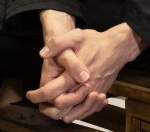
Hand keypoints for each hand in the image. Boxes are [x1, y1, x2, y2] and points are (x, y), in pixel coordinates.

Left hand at [27, 12, 144, 122]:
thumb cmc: (97, 41)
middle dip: (49, 109)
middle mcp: (83, 88)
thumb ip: (58, 44)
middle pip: (61, 109)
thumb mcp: (76, 36)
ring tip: (55, 104)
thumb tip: (43, 53)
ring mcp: (93, 92)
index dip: (37, 96)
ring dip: (64, 112)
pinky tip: (75, 103)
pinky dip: (79, 111)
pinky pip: (88, 110)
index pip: (51, 93)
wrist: (119, 46)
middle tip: (41, 103)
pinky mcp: (100, 93)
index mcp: (73, 76)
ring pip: (75, 114)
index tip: (30, 95)